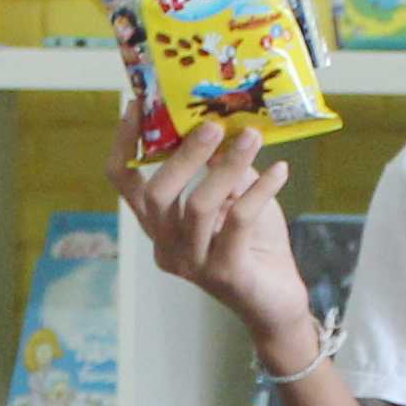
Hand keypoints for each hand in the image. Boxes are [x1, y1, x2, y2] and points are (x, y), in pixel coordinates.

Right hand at [110, 117, 319, 367]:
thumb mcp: (234, 194)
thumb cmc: (253, 243)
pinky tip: (280, 171)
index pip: (124, 182)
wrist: (278, 300)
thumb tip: (218, 119)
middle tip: (214, 125)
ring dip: (227, 166)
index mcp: (159, 225)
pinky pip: (238, 222)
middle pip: (157, 194)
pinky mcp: (224, 274)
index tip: (138, 105)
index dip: (124, 143)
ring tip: (253, 138)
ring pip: (198, 206)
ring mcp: (192, 264)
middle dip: (185, 154)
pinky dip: (260, 190)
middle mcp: (166, 246)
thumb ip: (220, 164)